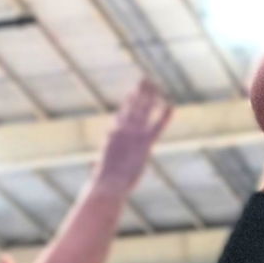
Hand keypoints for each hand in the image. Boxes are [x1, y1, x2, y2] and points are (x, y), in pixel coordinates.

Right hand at [94, 81, 173, 195]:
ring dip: (149, 95)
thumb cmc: (103, 182)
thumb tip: (93, 169)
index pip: (121, 115)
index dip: (128, 103)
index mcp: (113, 135)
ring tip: (153, 83)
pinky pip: (157, 125)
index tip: (132, 93)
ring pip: (143, 109)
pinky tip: (170, 105)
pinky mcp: (144, 143)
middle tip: (144, 80)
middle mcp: (123, 129)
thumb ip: (99, 165)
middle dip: (140, 92)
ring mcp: (134, 134)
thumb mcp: (101, 170)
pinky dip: (164, 115)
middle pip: (133, 106)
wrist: (108, 182)